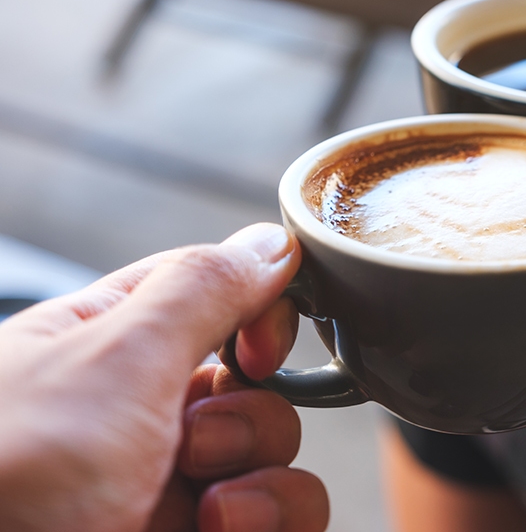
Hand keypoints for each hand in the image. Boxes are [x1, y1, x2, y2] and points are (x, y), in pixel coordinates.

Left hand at [0, 224, 328, 531]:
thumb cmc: (9, 474)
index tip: (259, 348)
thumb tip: (274, 240)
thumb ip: (203, 289)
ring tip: (208, 512)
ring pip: (278, 459)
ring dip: (265, 480)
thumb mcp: (112, 359)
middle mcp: (141, 419)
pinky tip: (222, 531)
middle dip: (245, 418)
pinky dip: (274, 522)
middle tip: (190, 445)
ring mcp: (167, 491)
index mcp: (106, 349)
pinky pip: (280, 521)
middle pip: (258, 388)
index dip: (258, 315)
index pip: (216, 299)